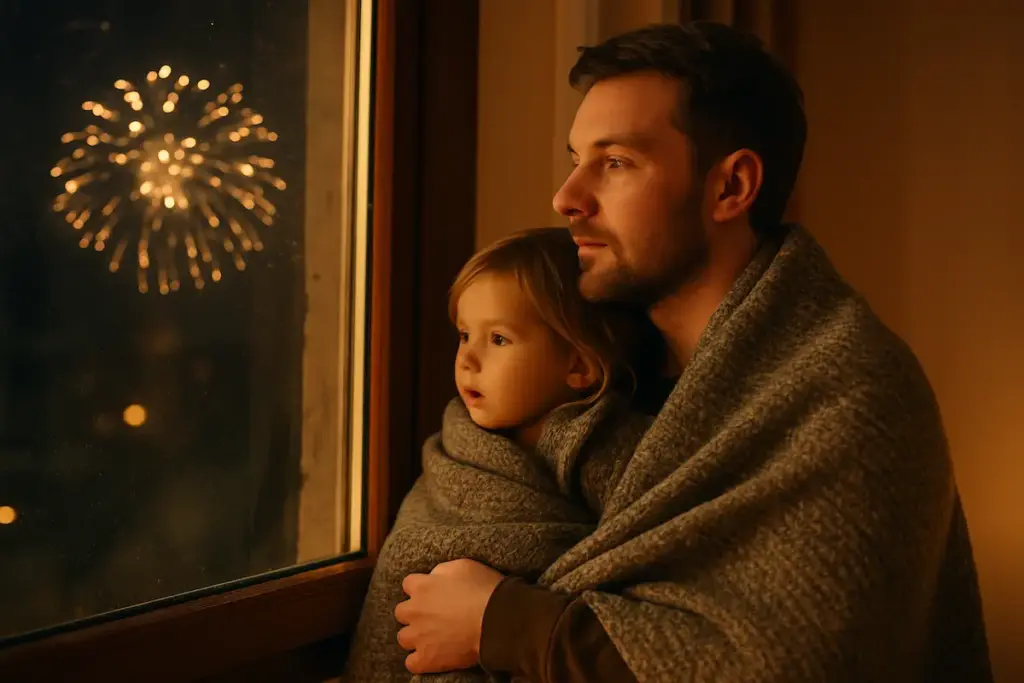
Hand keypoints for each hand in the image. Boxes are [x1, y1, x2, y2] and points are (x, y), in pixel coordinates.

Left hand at [394, 558, 504, 673]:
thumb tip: (433, 576)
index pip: (408, 584)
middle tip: (433, 616)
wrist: (497, 620)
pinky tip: (432, 656)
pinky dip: (420, 661)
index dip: (421, 589)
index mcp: (422, 587)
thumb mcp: (462, 566)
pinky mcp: (427, 658)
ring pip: (404, 637)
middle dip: (414, 613)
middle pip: (402, 612)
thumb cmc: (484, 590)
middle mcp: (415, 610)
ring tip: (433, 638)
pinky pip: (412, 663)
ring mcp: (419, 636)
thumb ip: (441, 571)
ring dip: (415, 637)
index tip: (432, 593)